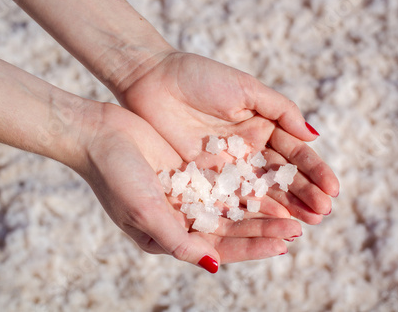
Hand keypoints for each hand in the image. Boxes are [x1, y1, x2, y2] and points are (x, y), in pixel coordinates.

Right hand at [77, 102, 301, 271]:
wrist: (98, 134)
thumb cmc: (115, 176)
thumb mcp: (145, 212)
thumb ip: (178, 240)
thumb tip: (213, 264)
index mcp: (170, 236)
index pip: (218, 247)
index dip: (251, 247)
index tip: (283, 243)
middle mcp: (182, 218)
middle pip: (232, 228)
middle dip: (264, 228)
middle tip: (299, 227)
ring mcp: (188, 193)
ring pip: (233, 204)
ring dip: (261, 207)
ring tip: (293, 207)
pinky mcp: (192, 170)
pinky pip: (226, 178)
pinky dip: (248, 181)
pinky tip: (271, 180)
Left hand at [118, 51, 339, 223]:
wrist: (151, 80)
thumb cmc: (200, 77)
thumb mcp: (246, 88)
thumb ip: (281, 111)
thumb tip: (313, 136)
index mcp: (263, 126)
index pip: (295, 154)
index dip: (314, 172)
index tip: (332, 190)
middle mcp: (249, 150)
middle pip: (282, 178)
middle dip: (304, 195)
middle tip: (323, 214)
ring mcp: (227, 166)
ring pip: (260, 192)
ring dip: (283, 208)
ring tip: (305, 225)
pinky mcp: (203, 178)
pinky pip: (230, 198)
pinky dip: (250, 211)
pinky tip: (268, 223)